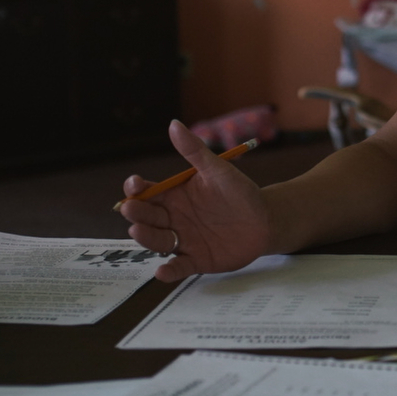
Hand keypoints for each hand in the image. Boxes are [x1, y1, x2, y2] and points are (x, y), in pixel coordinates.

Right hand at [119, 120, 273, 281]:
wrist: (265, 220)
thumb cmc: (240, 192)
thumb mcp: (218, 170)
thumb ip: (195, 151)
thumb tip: (174, 124)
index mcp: (174, 195)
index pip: (147, 192)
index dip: (136, 188)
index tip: (134, 184)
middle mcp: (172, 218)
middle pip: (146, 217)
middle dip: (136, 213)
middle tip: (131, 209)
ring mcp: (182, 240)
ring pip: (157, 241)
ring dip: (146, 238)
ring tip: (138, 231)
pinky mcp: (196, 260)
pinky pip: (178, 267)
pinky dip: (169, 271)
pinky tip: (162, 272)